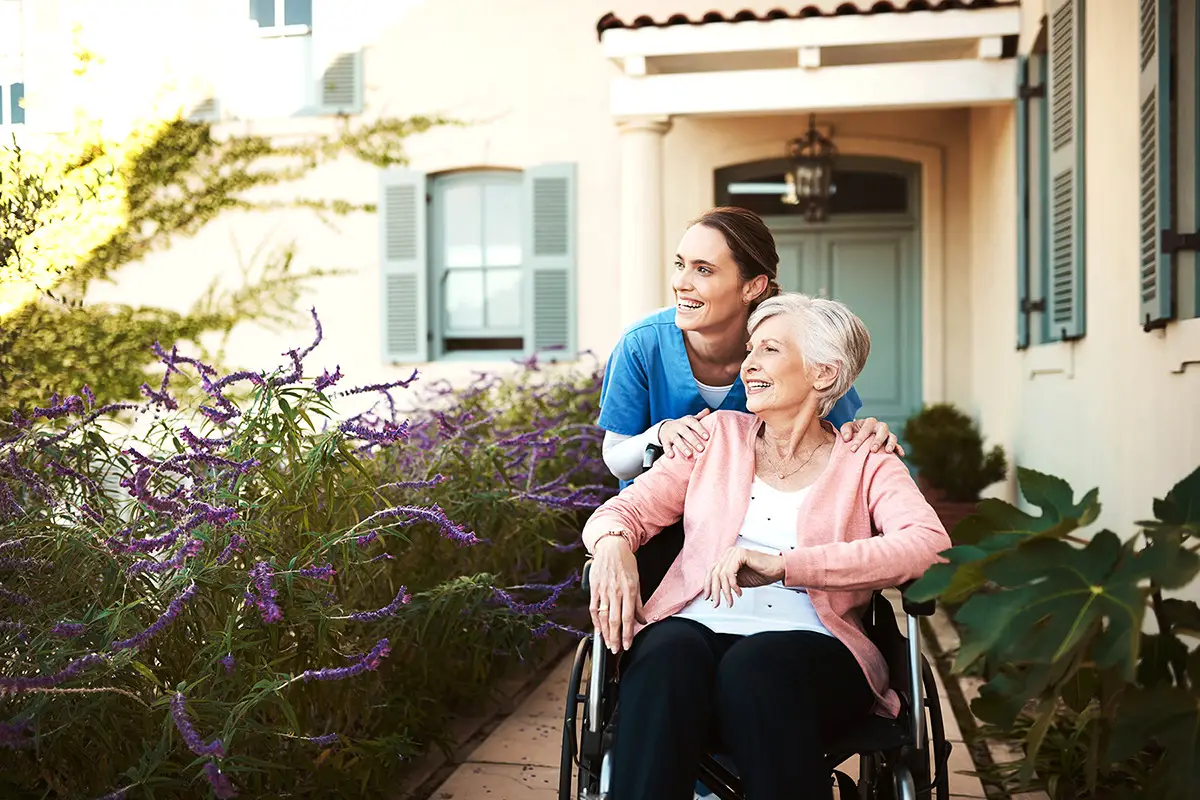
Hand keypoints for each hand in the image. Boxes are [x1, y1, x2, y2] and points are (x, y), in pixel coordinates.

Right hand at [589, 534, 644, 652]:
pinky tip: (597, 629)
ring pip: (603, 617)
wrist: (611, 546)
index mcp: (629, 590)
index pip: (628, 618)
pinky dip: (595, 621)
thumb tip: (643, 619)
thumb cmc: (626, 562)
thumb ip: (639, 602)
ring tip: (607, 644)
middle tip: (615, 650)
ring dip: (605, 633)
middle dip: (615, 638)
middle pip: (615, 620)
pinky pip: (594, 608)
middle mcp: (616, 592)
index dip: (627, 634)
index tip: (627, 645)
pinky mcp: (594, 588)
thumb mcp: (637, 580)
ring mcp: (603, 591)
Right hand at [659, 408, 711, 458]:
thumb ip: (699, 417)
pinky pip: (665, 445)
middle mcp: (678, 426)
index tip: (707, 437)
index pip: (693, 423)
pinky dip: (668, 450)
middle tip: (701, 449)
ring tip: (689, 454)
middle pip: (685, 432)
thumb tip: (708, 410)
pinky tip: (671, 455)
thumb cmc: (682, 425)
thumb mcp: (690, 420)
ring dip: (682, 447)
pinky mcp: (664, 440)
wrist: (665, 427)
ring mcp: (671, 433)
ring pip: (676, 439)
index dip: (700, 429)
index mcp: (686, 420)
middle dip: (693, 440)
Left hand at [704, 547, 784, 607]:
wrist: (777, 569)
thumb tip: (717, 591)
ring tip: (730, 601)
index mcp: (727, 558)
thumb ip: (728, 583)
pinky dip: (733, 586)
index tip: (708, 597)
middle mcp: (729, 553)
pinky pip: (730, 573)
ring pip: (721, 575)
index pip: (712, 571)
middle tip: (717, 603)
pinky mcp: (740, 555)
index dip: (708, 585)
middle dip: (714, 591)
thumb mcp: (740, 581)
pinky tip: (738, 592)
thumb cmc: (762, 573)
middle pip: (714, 573)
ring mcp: (734, 553)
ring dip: (725, 591)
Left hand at [839, 417, 903, 455]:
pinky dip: (899, 448)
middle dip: (878, 440)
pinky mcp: (891, 442)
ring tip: (888, 451)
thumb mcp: (848, 428)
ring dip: (890, 443)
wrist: (861, 436)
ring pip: (892, 436)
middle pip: (882, 430)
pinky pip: (897, 445)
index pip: (865, 429)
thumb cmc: (854, 432)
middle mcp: (880, 427)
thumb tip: (847, 438)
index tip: (853, 449)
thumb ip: (845, 430)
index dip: (859, 439)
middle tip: (873, 450)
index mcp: (869, 422)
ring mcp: (887, 434)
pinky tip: (900, 454)